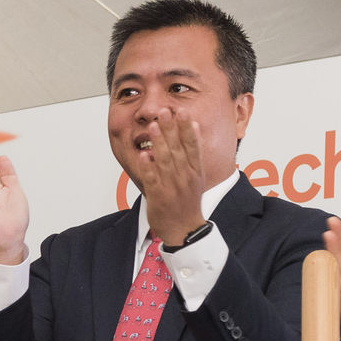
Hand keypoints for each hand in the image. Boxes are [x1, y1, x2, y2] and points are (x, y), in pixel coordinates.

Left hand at [133, 106, 209, 249]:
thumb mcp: (197, 173)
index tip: (183, 112)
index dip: (187, 128)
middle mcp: (185, 176)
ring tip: (153, 127)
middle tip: (165, 111)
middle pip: (178, 149)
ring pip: (165, 162)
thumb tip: (194, 126)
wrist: (184, 228)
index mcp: (194, 170)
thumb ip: (194, 150)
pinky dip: (148, 168)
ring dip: (159, 143)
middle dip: (171, 129)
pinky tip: (143, 155)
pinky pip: (153, 180)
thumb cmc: (188, 200)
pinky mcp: (159, 196)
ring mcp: (172, 186)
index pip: (192, 145)